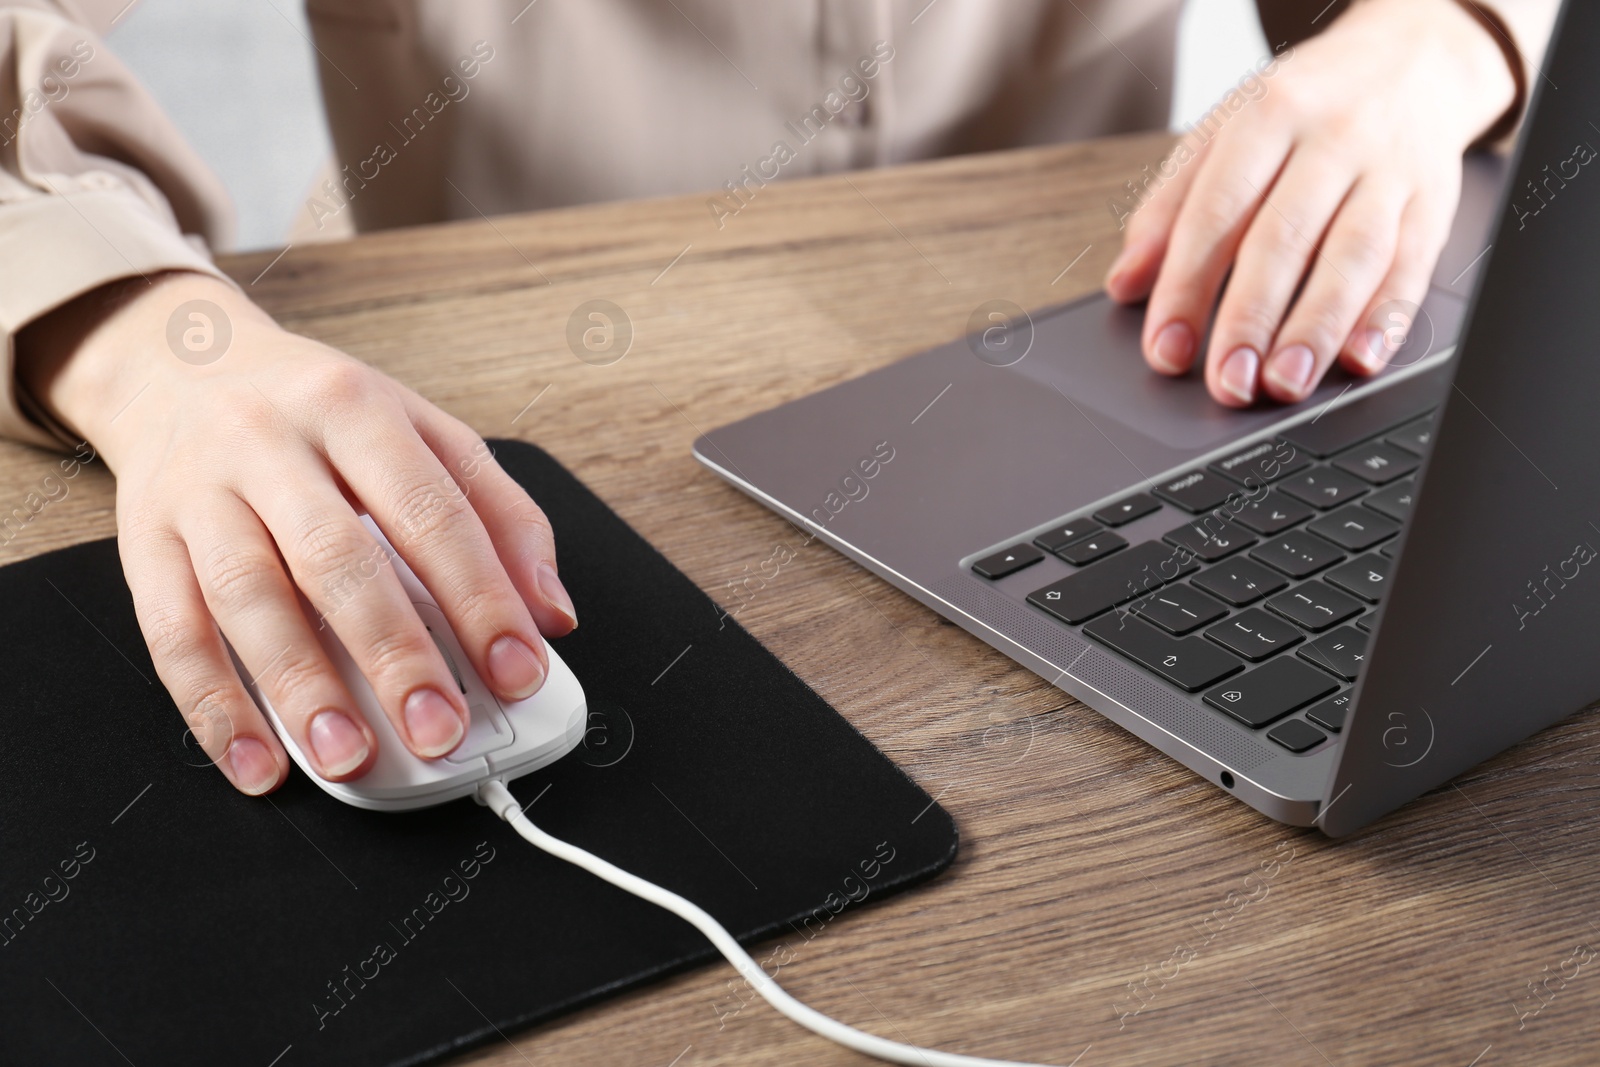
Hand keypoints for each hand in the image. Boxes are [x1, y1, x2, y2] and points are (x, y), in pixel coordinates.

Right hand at [18, 271, 577, 793]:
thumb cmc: (320, 414)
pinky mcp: (144, 540)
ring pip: (249, 596)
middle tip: (440, 729)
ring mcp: (200, 492)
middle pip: (339, 559)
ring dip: (303, 689)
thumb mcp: (421, 430)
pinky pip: (171, 632)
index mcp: (357, 409)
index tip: (519, 670)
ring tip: (351, 756)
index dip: (483, 598)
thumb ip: (499, 514)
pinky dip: (214, 707)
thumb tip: (552, 611)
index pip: (433, 511)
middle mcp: (272, 444)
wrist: (181, 363)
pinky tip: (258, 759)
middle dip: (396, 655)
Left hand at [1105, 0, 1516, 406]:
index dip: (1186, 288)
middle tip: (1227, 382)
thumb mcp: (1222, 136)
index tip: (1167, 349)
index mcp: (1266, 117)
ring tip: (1285, 384)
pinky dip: (1386, 319)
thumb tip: (1126, 283)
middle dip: (1251, 319)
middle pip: (1284, 239)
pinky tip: (1358, 360)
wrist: (1408, 62)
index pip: (1216, 212)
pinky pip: (1413, 266)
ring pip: (1354, 256)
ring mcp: (1388, 172)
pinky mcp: (1433, 204)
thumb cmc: (1300, 111)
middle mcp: (1331, 141)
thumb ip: (1168, 209)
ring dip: (1317, 329)